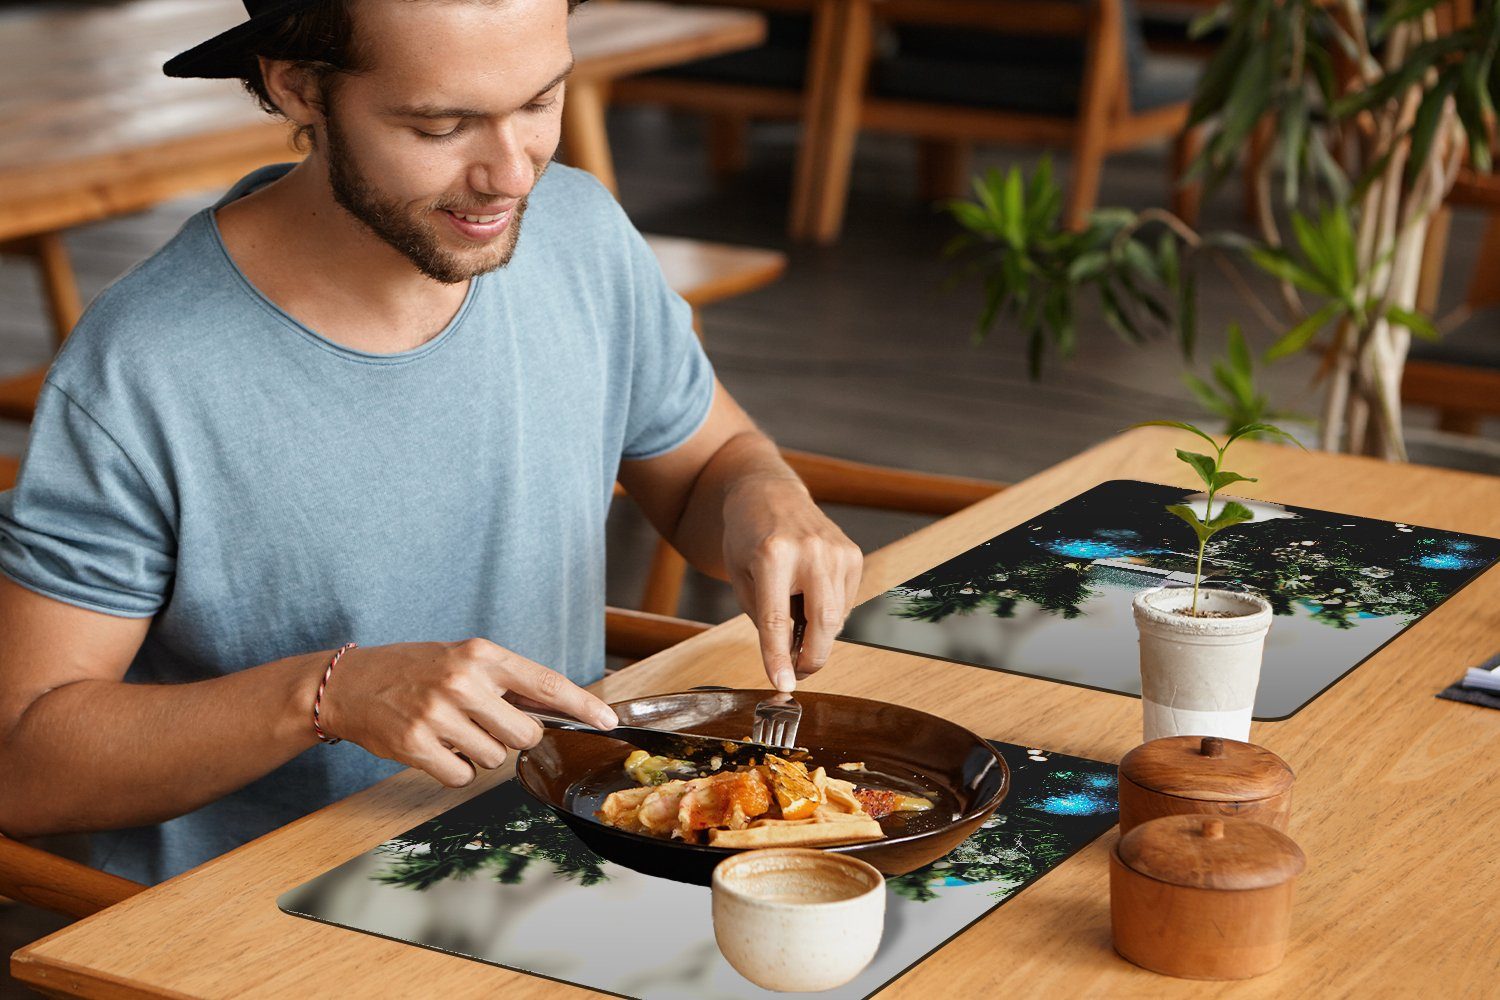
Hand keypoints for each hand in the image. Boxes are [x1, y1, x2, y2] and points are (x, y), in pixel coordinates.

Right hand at [316, 639, 617, 787]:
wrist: (349, 683)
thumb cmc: (414, 671)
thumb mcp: (463, 660)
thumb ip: (507, 682)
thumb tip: (559, 707)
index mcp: (481, 655)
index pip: (545, 682)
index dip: (581, 705)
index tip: (607, 720)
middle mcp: (463, 681)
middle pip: (525, 734)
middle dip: (514, 738)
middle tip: (485, 724)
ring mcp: (438, 713)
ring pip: (495, 758)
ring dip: (480, 753)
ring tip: (451, 731)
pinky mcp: (416, 744)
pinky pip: (462, 775)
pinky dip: (455, 770)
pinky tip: (436, 749)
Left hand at [721, 476, 863, 691]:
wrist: (769, 493)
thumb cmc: (748, 536)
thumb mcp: (741, 578)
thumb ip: (763, 619)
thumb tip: (790, 659)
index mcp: (773, 555)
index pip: (777, 620)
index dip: (779, 658)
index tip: (783, 684)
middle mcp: (810, 551)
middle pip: (822, 623)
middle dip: (812, 658)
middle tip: (798, 671)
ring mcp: (837, 550)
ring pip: (837, 618)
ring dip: (818, 635)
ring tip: (795, 622)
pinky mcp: (853, 553)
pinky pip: (845, 602)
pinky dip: (828, 613)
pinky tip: (810, 598)